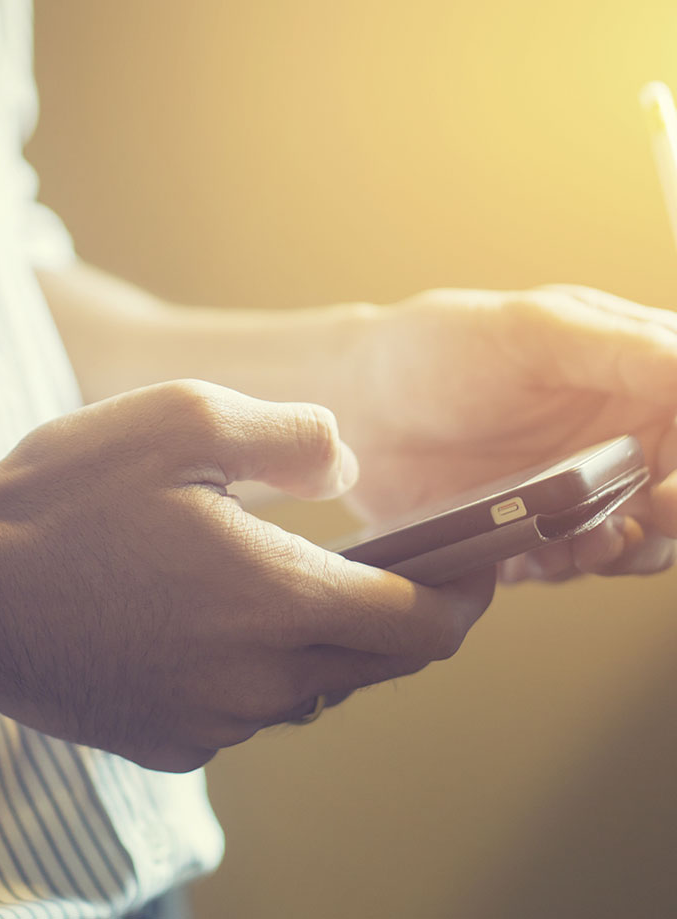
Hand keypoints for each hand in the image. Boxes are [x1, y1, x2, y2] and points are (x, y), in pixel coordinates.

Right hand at [0, 381, 493, 771]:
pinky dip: (266, 668)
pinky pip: (253, 709)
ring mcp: (215, 722)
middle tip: (399, 569)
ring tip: (296, 582)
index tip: (479, 570)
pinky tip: (219, 621)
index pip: (421, 624)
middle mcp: (260, 678)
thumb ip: (293, 436)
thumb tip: (349, 464)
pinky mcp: (172, 742)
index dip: (465, 599)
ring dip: (329, 640)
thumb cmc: (66, 500)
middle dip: (407, 618)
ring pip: (317, 687)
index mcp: (278, 599)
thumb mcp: (184, 420)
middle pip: (379, 663)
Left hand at [335, 285, 676, 578]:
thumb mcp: (535, 330)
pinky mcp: (530, 531)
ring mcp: (571, 488)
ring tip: (590, 544)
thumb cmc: (435, 350)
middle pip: (676, 494)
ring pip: (635, 540)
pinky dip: (567, 567)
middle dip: (669, 520)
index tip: (670, 493)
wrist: (356, 406)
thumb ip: (628, 350)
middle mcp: (611, 435)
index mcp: (631, 375)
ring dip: (624, 552)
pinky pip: (570, 564)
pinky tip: (540, 553)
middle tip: (637, 525)